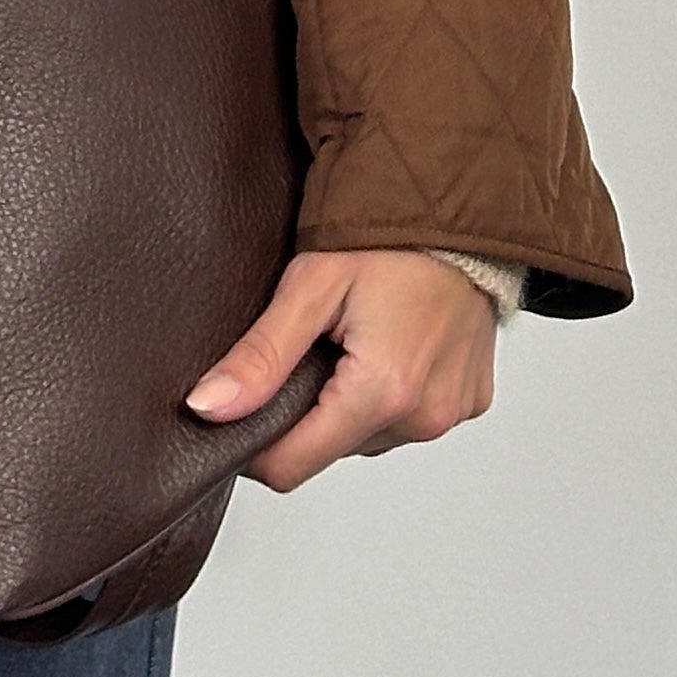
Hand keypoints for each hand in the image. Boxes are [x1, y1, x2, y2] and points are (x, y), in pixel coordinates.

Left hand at [183, 249, 497, 491]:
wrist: (455, 209)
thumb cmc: (386, 238)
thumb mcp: (309, 286)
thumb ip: (259, 356)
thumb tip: (208, 408)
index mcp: (382, 394)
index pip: (290, 467)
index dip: (251, 445)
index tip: (236, 408)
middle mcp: (424, 417)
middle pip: (329, 449)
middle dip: (303, 412)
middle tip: (304, 347)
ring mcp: (451, 414)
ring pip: (366, 437)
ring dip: (345, 404)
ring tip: (346, 341)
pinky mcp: (468, 403)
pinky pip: (406, 420)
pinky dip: (385, 395)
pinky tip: (382, 346)